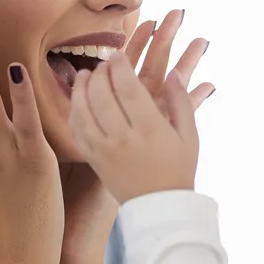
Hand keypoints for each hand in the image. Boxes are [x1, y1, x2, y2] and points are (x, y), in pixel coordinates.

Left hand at [67, 49, 201, 203]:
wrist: (159, 207)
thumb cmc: (178, 169)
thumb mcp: (189, 135)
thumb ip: (182, 101)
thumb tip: (174, 73)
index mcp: (151, 130)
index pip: (129, 89)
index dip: (120, 67)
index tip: (118, 55)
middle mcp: (124, 139)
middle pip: (102, 95)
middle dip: (99, 73)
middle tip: (103, 64)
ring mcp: (105, 150)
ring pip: (83, 111)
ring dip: (81, 88)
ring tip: (85, 74)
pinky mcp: (93, 159)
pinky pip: (76, 130)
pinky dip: (74, 110)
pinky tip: (79, 99)